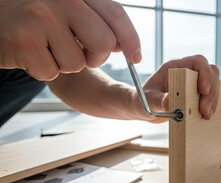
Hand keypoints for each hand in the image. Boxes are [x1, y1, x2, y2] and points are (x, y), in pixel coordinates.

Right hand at [0, 0, 140, 79]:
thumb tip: (121, 45)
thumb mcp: (68, 10)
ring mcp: (40, 17)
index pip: (116, 14)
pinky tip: (31, 52)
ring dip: (65, 63)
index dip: (131, 39)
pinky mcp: (23, 40)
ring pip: (77, 63)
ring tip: (46, 46)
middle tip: (77, 50)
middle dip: (95, 57)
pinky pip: (52, 72)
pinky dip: (44, 70)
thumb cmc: (36, 17)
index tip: (136, 57)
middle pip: (103, 43)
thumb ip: (96, 22)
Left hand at [142, 55, 219, 121]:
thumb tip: (170, 102)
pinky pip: (210, 97)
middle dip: (211, 92)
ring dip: (212, 101)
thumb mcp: (148, 101)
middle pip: (211, 74)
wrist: (144, 109)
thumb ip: (158, 100)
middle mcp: (187, 72)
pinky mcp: (196, 95)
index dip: (205, 74)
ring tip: (205, 115)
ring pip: (214, 86)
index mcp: (176, 67)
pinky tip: (205, 116)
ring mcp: (194, 84)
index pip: (198, 62)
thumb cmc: (144, 100)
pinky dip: (210, 106)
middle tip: (204, 110)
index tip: (204, 90)